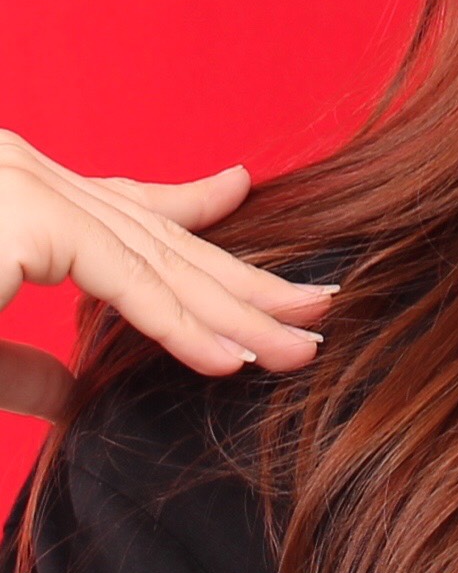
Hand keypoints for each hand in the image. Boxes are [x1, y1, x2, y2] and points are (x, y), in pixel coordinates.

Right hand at [0, 129, 337, 421]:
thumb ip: (20, 367)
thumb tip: (67, 395)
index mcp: (18, 196)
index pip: (123, 205)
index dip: (194, 207)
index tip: (242, 191)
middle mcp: (28, 176)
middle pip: (161, 238)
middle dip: (244, 280)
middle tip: (314, 307)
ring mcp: (29, 191)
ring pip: (160, 261)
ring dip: (239, 310)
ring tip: (300, 345)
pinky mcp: (28, 222)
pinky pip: (128, 284)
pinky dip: (184, 325)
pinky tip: (235, 357)